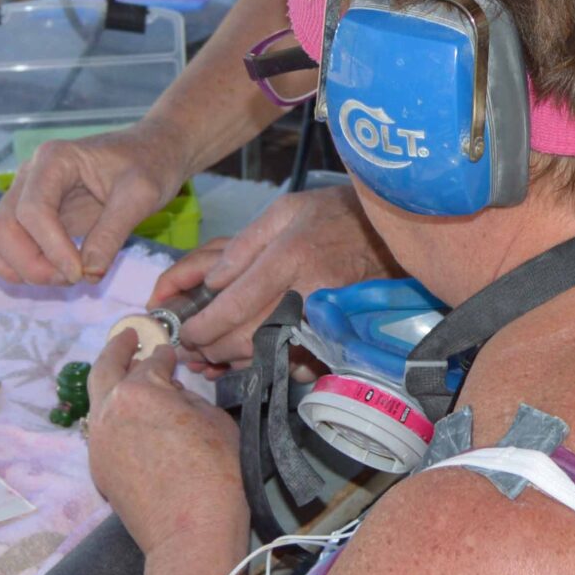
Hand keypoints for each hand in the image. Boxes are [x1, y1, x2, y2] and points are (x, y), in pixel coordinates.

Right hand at [0, 123, 191, 286]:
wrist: (150, 152)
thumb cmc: (149, 165)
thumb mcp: (142, 195)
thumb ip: (112, 233)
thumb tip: (88, 274)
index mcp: (54, 160)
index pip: (32, 210)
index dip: (51, 249)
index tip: (80, 274)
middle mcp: (29, 175)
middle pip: (1, 226)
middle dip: (31, 264)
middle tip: (73, 279)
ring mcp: (23, 194)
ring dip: (19, 267)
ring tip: (63, 277)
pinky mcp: (26, 215)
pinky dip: (14, 266)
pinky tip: (51, 274)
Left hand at [86, 338, 247, 564]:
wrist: (191, 532)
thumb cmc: (216, 473)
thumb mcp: (216, 420)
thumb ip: (189, 398)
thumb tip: (173, 393)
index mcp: (139, 391)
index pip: (152, 362)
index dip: (165, 354)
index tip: (171, 351)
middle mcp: (109, 411)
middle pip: (105, 369)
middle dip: (117, 349)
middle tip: (128, 337)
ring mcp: (98, 442)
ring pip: (98, 402)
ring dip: (111, 384)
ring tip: (125, 376)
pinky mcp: (98, 469)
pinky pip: (102, 431)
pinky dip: (113, 417)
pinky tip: (131, 421)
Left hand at [148, 185, 394, 368]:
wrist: (389, 233)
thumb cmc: (335, 215)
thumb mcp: (286, 210)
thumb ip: (244, 244)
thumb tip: (212, 280)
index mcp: (290, 256)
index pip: (236, 303)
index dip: (204, 324)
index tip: (185, 331)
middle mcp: (307, 291)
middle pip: (247, 336)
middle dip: (212, 348)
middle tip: (192, 347)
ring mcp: (326, 316)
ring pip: (269, 354)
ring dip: (233, 361)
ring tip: (210, 354)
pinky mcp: (338, 332)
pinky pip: (294, 360)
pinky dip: (265, 364)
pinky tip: (247, 358)